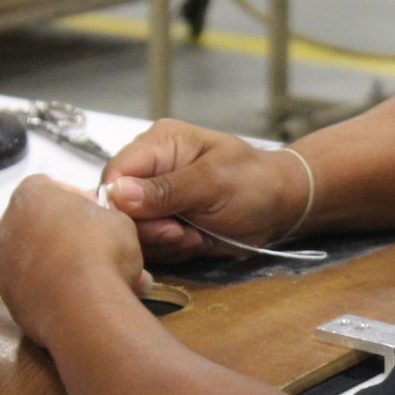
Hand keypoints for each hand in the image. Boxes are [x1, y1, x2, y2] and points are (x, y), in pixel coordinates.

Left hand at [0, 175, 150, 345]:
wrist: (84, 307)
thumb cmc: (101, 253)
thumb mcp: (119, 220)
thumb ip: (104, 216)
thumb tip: (106, 227)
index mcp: (31, 196)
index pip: (49, 186)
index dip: (76, 198)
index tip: (95, 213)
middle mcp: (8, 226)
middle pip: (37, 222)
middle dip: (64, 231)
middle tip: (95, 245)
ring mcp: (4, 263)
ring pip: (34, 257)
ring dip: (58, 262)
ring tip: (94, 279)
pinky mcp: (8, 296)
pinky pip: (32, 285)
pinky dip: (50, 288)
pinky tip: (78, 297)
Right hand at [99, 120, 310, 262]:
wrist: (280, 208)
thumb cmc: (254, 183)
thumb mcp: (213, 182)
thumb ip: (166, 189)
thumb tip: (118, 192)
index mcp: (159, 144)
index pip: (114, 173)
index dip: (122, 204)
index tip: (155, 221)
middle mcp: (150, 170)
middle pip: (119, 207)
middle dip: (151, 228)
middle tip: (183, 232)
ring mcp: (155, 200)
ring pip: (134, 231)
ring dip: (164, 242)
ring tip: (194, 235)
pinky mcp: (164, 224)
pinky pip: (151, 246)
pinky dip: (172, 250)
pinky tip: (196, 240)